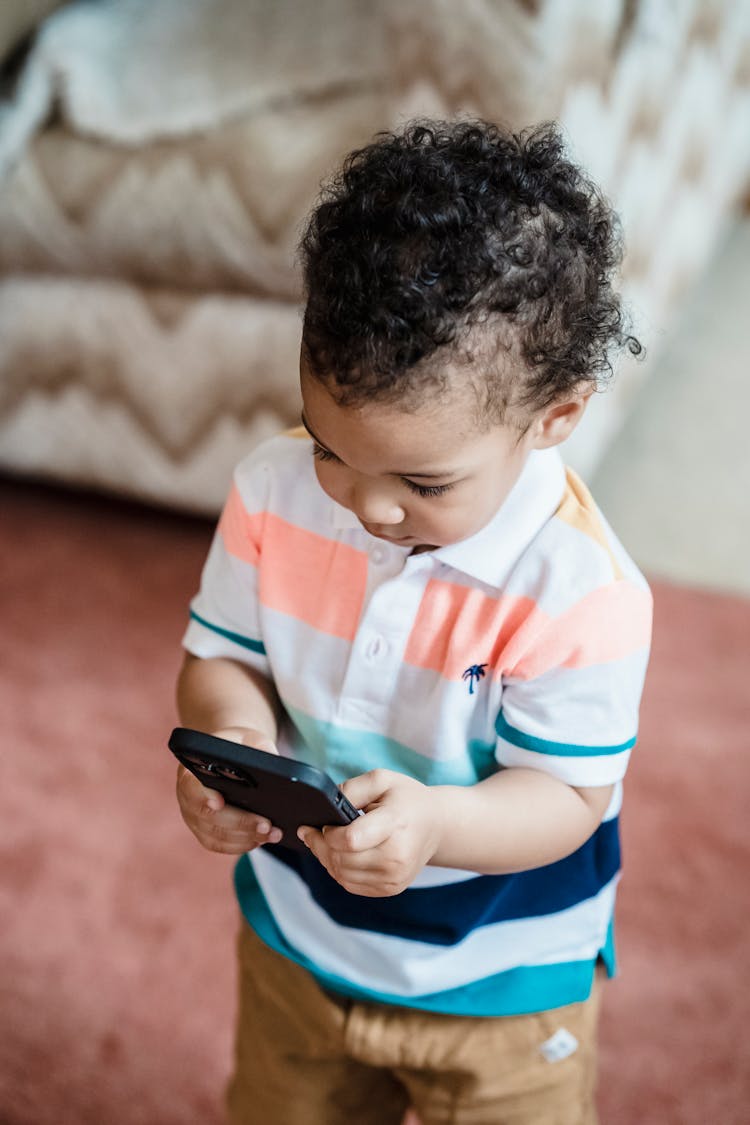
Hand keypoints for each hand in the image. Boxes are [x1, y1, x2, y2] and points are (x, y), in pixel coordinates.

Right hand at [175, 726, 282, 853]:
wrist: (228, 756)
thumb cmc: (238, 746)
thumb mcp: (249, 739)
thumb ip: (259, 748)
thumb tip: (273, 763)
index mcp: (191, 772)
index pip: (191, 787)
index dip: (202, 797)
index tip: (219, 803)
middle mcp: (187, 798)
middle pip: (208, 818)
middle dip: (239, 823)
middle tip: (267, 825)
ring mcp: (194, 819)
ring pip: (216, 837)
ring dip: (246, 838)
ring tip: (273, 834)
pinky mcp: (205, 832)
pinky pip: (220, 845)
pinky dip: (241, 845)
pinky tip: (261, 839)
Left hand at [297, 769, 442, 896]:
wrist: (436, 825)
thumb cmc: (407, 799)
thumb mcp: (382, 779)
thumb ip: (351, 788)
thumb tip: (325, 805)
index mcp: (395, 824)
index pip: (350, 840)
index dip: (327, 833)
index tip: (321, 823)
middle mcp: (397, 856)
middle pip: (342, 860)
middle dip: (320, 845)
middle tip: (312, 832)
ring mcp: (395, 876)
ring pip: (342, 875)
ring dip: (326, 859)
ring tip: (324, 842)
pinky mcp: (391, 888)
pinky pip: (351, 885)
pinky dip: (338, 871)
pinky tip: (339, 855)